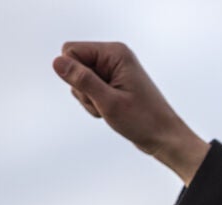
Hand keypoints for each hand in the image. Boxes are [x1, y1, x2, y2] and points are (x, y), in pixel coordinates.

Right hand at [53, 42, 209, 185]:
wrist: (164, 138)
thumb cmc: (143, 120)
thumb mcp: (108, 102)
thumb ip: (82, 80)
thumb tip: (57, 62)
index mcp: (115, 52)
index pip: (70, 50)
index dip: (73, 74)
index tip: (94, 92)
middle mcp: (113, 57)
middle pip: (73, 66)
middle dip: (82, 89)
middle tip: (105, 103)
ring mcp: (113, 70)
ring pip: (78, 81)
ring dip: (89, 100)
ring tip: (111, 109)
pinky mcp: (112, 83)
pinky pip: (88, 90)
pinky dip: (94, 104)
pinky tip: (112, 112)